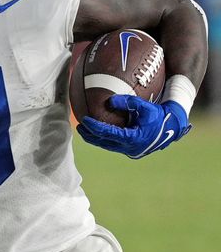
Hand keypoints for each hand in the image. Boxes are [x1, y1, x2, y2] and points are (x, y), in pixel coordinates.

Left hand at [76, 95, 190, 158]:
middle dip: (90, 136)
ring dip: (95, 139)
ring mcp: (131, 150)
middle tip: (79, 127)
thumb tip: (109, 101)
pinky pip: (114, 145)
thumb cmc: (158, 115)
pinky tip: (97, 132)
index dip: (95, 127)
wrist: (172, 127)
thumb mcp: (145, 106)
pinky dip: (104, 139)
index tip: (84, 120)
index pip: (108, 133)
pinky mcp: (132, 150)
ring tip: (84, 130)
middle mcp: (130, 147)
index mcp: (133, 138)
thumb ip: (128, 102)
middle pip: (104, 143)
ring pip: (108, 146)